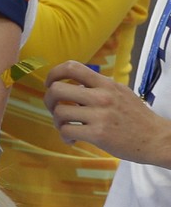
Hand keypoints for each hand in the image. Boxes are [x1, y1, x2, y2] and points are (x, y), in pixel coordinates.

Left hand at [44, 61, 170, 165]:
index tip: (50, 83)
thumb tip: (75, 84)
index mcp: (105, 84)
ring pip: (59, 112)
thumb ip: (99, 87)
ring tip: (65, 126)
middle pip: (57, 90)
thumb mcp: (121, 92)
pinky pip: (67, 131)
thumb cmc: (137, 117)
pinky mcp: (99, 135)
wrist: (158, 140)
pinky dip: (64, 135)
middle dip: (48, 99)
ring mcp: (99, 116)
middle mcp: (101, 97)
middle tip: (53, 108)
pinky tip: (72, 138)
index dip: (54, 73)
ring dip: (56, 121)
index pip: (71, 67)